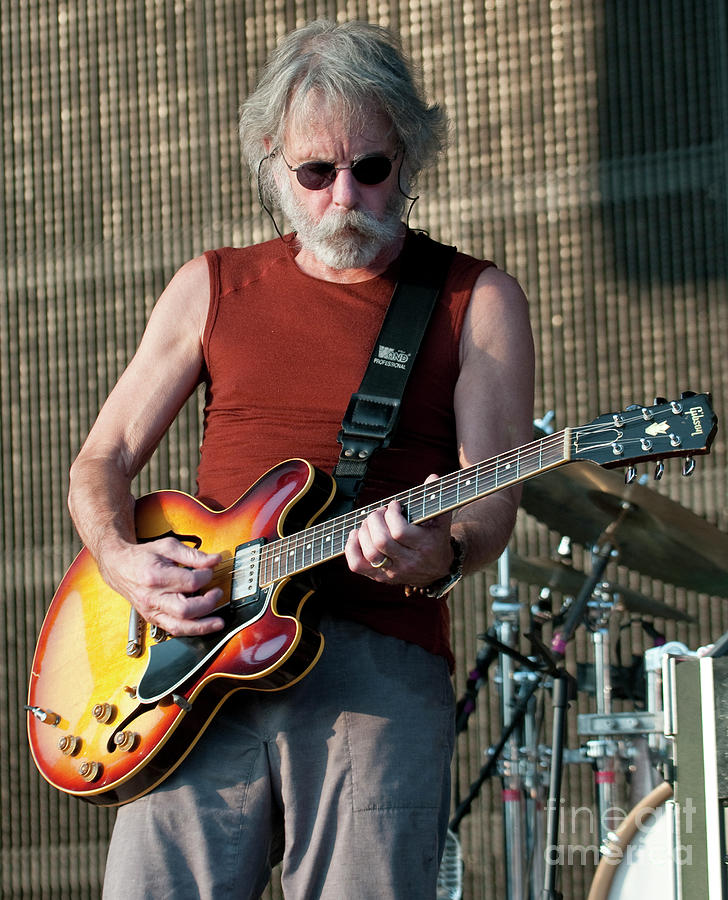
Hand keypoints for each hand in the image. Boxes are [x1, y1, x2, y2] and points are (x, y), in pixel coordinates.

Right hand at [98, 537, 224, 636]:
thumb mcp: (167, 547)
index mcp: (155, 576)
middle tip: (217, 593)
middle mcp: (152, 597)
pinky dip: (190, 630)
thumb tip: (214, 560)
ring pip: (179, 627)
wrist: (119, 567)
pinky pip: (173, 630)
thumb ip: (193, 554)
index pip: (190, 582)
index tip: (210, 570)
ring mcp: (151, 611)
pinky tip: (203, 625)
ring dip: (202, 626)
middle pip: (185, 610)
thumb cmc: (142, 557)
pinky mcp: (152, 619)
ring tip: (218, 622)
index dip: (206, 576)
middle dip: (207, 604)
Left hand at [344, 475, 454, 587]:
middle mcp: (409, 562)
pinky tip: (357, 534)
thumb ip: (436, 496)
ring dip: (364, 531)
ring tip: (370, 522)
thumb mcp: (440, 518)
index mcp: (425, 546)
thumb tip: (433, 477)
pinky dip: (351, 547)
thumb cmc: (435, 537)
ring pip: (370, 553)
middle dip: (375, 520)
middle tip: (379, 512)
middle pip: (382, 542)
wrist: (437, 570)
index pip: (400, 532)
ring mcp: (393, 573)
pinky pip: (357, 565)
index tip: (394, 505)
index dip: (392, 514)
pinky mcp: (379, 577)